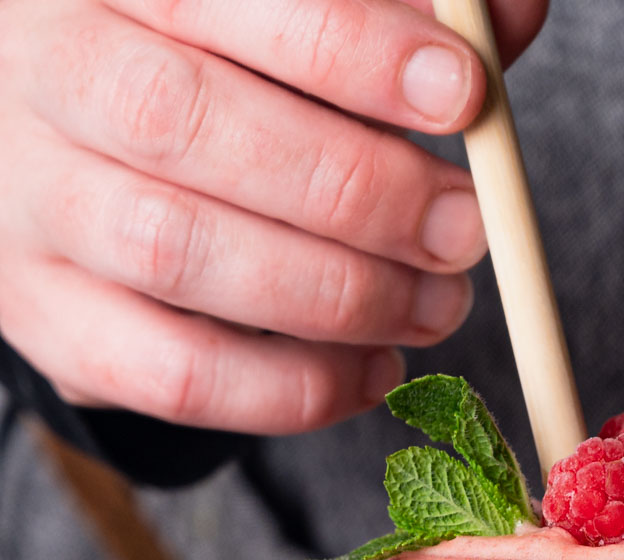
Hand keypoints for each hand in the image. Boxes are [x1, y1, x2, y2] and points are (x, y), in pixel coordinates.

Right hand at [0, 0, 547, 432]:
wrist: (67, 159)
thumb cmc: (212, 73)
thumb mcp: (289, 17)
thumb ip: (393, 11)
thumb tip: (506, 13)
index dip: (345, 47)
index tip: (461, 96)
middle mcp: (45, 73)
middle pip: (184, 124)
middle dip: (355, 188)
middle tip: (462, 228)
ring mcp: (32, 204)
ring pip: (177, 252)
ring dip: (336, 295)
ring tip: (436, 307)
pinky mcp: (49, 319)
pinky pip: (173, 375)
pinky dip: (290, 388)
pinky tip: (371, 373)